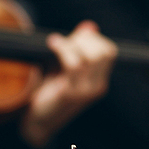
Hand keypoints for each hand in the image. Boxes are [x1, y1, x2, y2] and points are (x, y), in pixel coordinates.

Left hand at [19, 20, 117, 147]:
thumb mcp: (65, 67)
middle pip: (104, 52)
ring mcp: (86, 91)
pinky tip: (52, 45)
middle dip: (84, 39)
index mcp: (100, 81)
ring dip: (71, 44)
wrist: (38, 121)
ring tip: (55, 42)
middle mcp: (98, 87)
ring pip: (90, 57)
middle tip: (65, 40)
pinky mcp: (71, 93)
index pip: (110, 51)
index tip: (75, 36)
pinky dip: (63, 50)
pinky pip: (74, 65)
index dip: (94, 38)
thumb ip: (78, 47)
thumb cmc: (49, 93)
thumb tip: (90, 26)